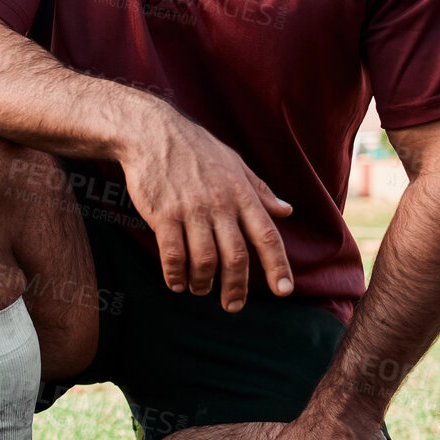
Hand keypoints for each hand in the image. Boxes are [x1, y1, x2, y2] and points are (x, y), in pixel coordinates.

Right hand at [120, 107, 294, 310]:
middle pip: (236, 257)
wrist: (152, 133)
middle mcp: (220, 205)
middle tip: (232, 306)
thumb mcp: (234, 164)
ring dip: (204, 283)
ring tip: (200, 290)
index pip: (267, 236)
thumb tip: (287, 210)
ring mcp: (191, 211)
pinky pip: (173, 254)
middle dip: (237, 288)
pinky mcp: (164, 215)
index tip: (283, 291)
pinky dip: (175, 274)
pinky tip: (176, 282)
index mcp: (242, 194)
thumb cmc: (195, 149)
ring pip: (205, 260)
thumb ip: (260, 191)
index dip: (277, 267)